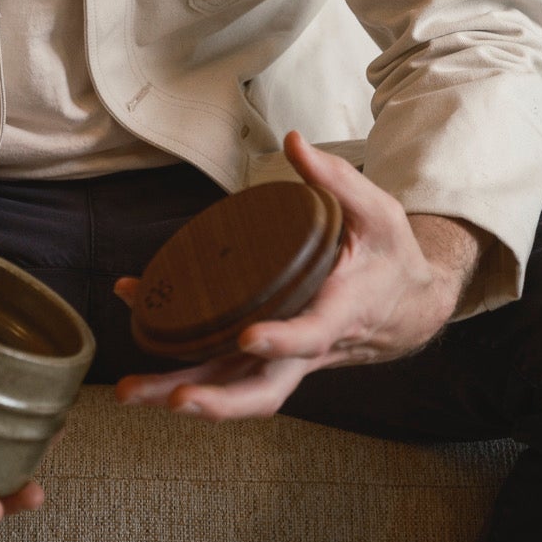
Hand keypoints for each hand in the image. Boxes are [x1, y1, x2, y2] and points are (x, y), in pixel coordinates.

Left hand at [111, 130, 462, 422]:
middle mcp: (311, 348)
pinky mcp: (269, 356)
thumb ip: (336, 178)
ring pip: (236, 390)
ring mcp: (288, 358)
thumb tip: (294, 141)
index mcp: (342, 312)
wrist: (409, 306)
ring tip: (131, 393)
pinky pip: (226, 370)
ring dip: (183, 395)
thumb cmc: (391, 257)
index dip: (282, 339)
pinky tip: (143, 352)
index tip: (249, 334)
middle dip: (217, 400)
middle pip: (264, 388)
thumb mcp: (377, 212)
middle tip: (174, 399)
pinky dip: (184, 367)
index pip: (312, 334)